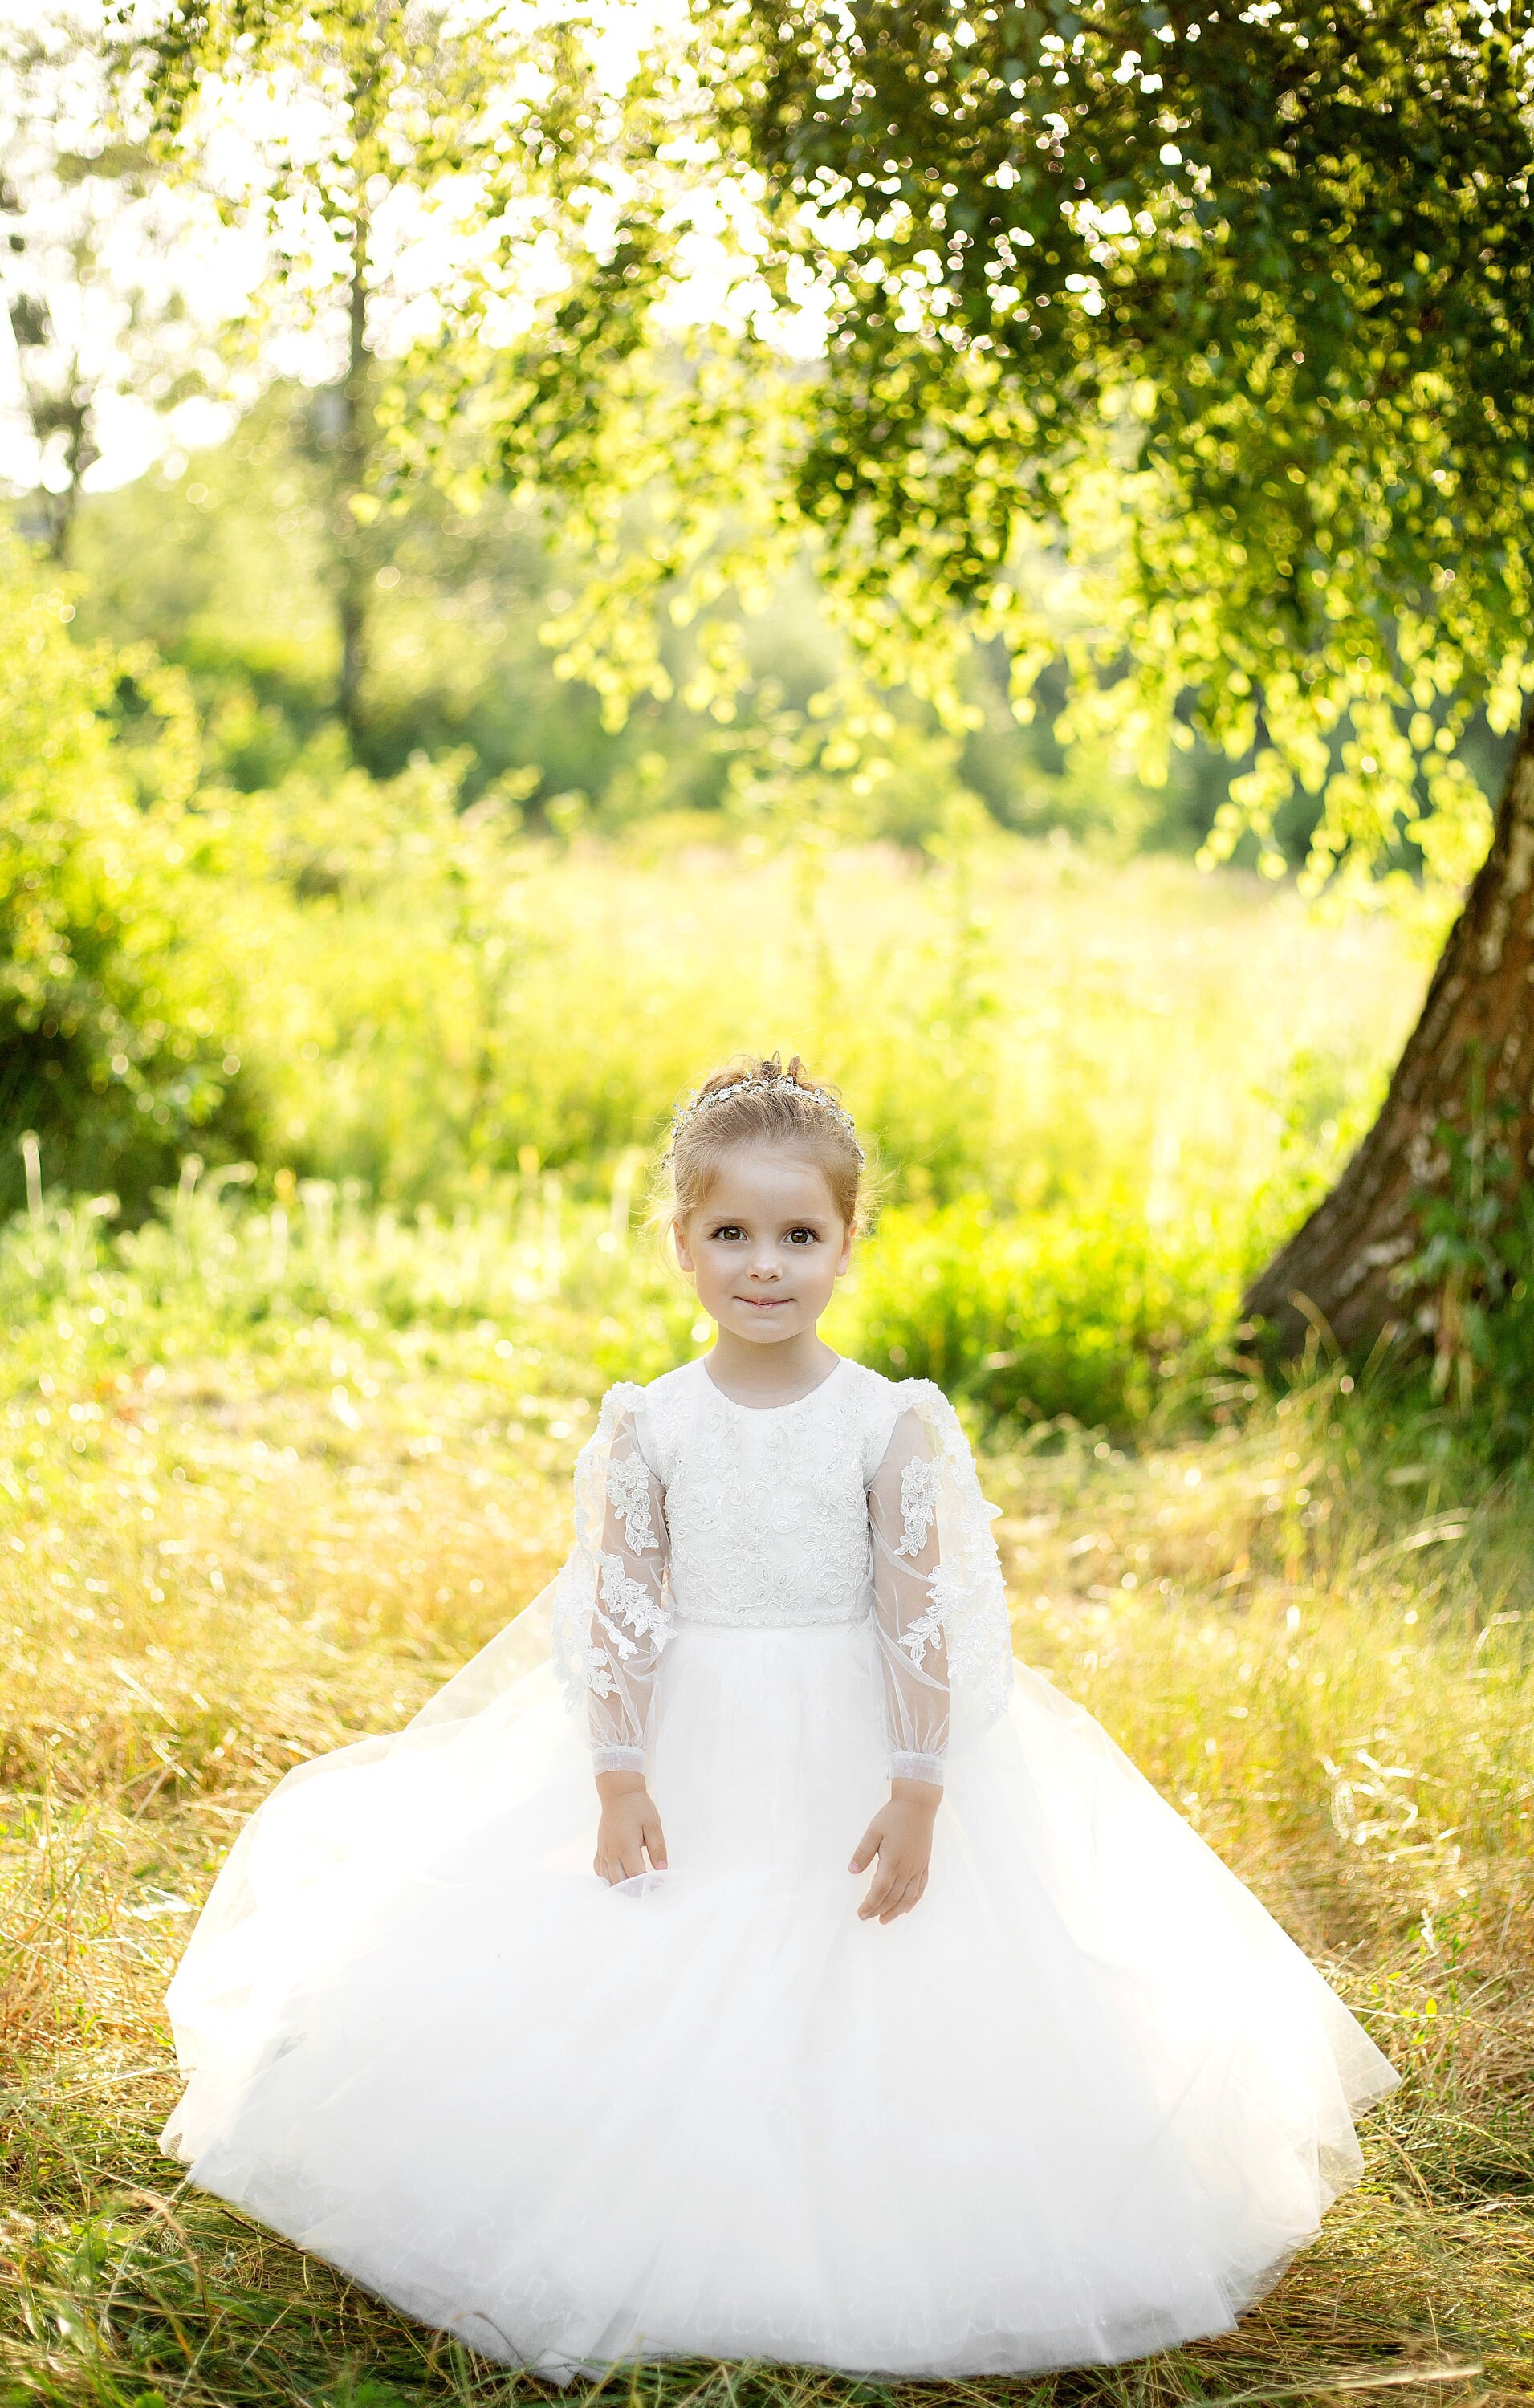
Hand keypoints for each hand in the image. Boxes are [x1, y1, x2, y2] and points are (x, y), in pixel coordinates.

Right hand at [594, 1770, 667, 1883]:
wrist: (619, 1793)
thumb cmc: (638, 1807)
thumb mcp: (654, 1825)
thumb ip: (658, 1849)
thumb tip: (662, 1869)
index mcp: (626, 1846)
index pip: (636, 1875)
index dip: (647, 1883)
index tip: (658, 1884)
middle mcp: (611, 1851)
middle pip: (620, 1881)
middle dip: (634, 1889)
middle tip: (647, 1889)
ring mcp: (603, 1851)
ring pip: (608, 1879)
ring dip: (621, 1886)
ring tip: (635, 1886)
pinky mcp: (599, 1848)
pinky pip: (599, 1870)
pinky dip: (608, 1878)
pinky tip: (619, 1877)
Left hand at [850, 1778, 940, 1922]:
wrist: (918, 1805)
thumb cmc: (893, 1816)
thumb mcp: (873, 1831)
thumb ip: (863, 1853)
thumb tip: (851, 1872)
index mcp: (892, 1860)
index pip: (880, 1890)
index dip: (870, 1904)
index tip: (860, 1913)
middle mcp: (907, 1868)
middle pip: (893, 1897)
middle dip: (879, 1910)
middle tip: (867, 1917)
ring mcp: (918, 1867)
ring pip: (908, 1897)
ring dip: (896, 1911)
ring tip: (884, 1920)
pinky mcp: (924, 1864)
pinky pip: (920, 1888)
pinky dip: (913, 1901)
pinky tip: (906, 1908)